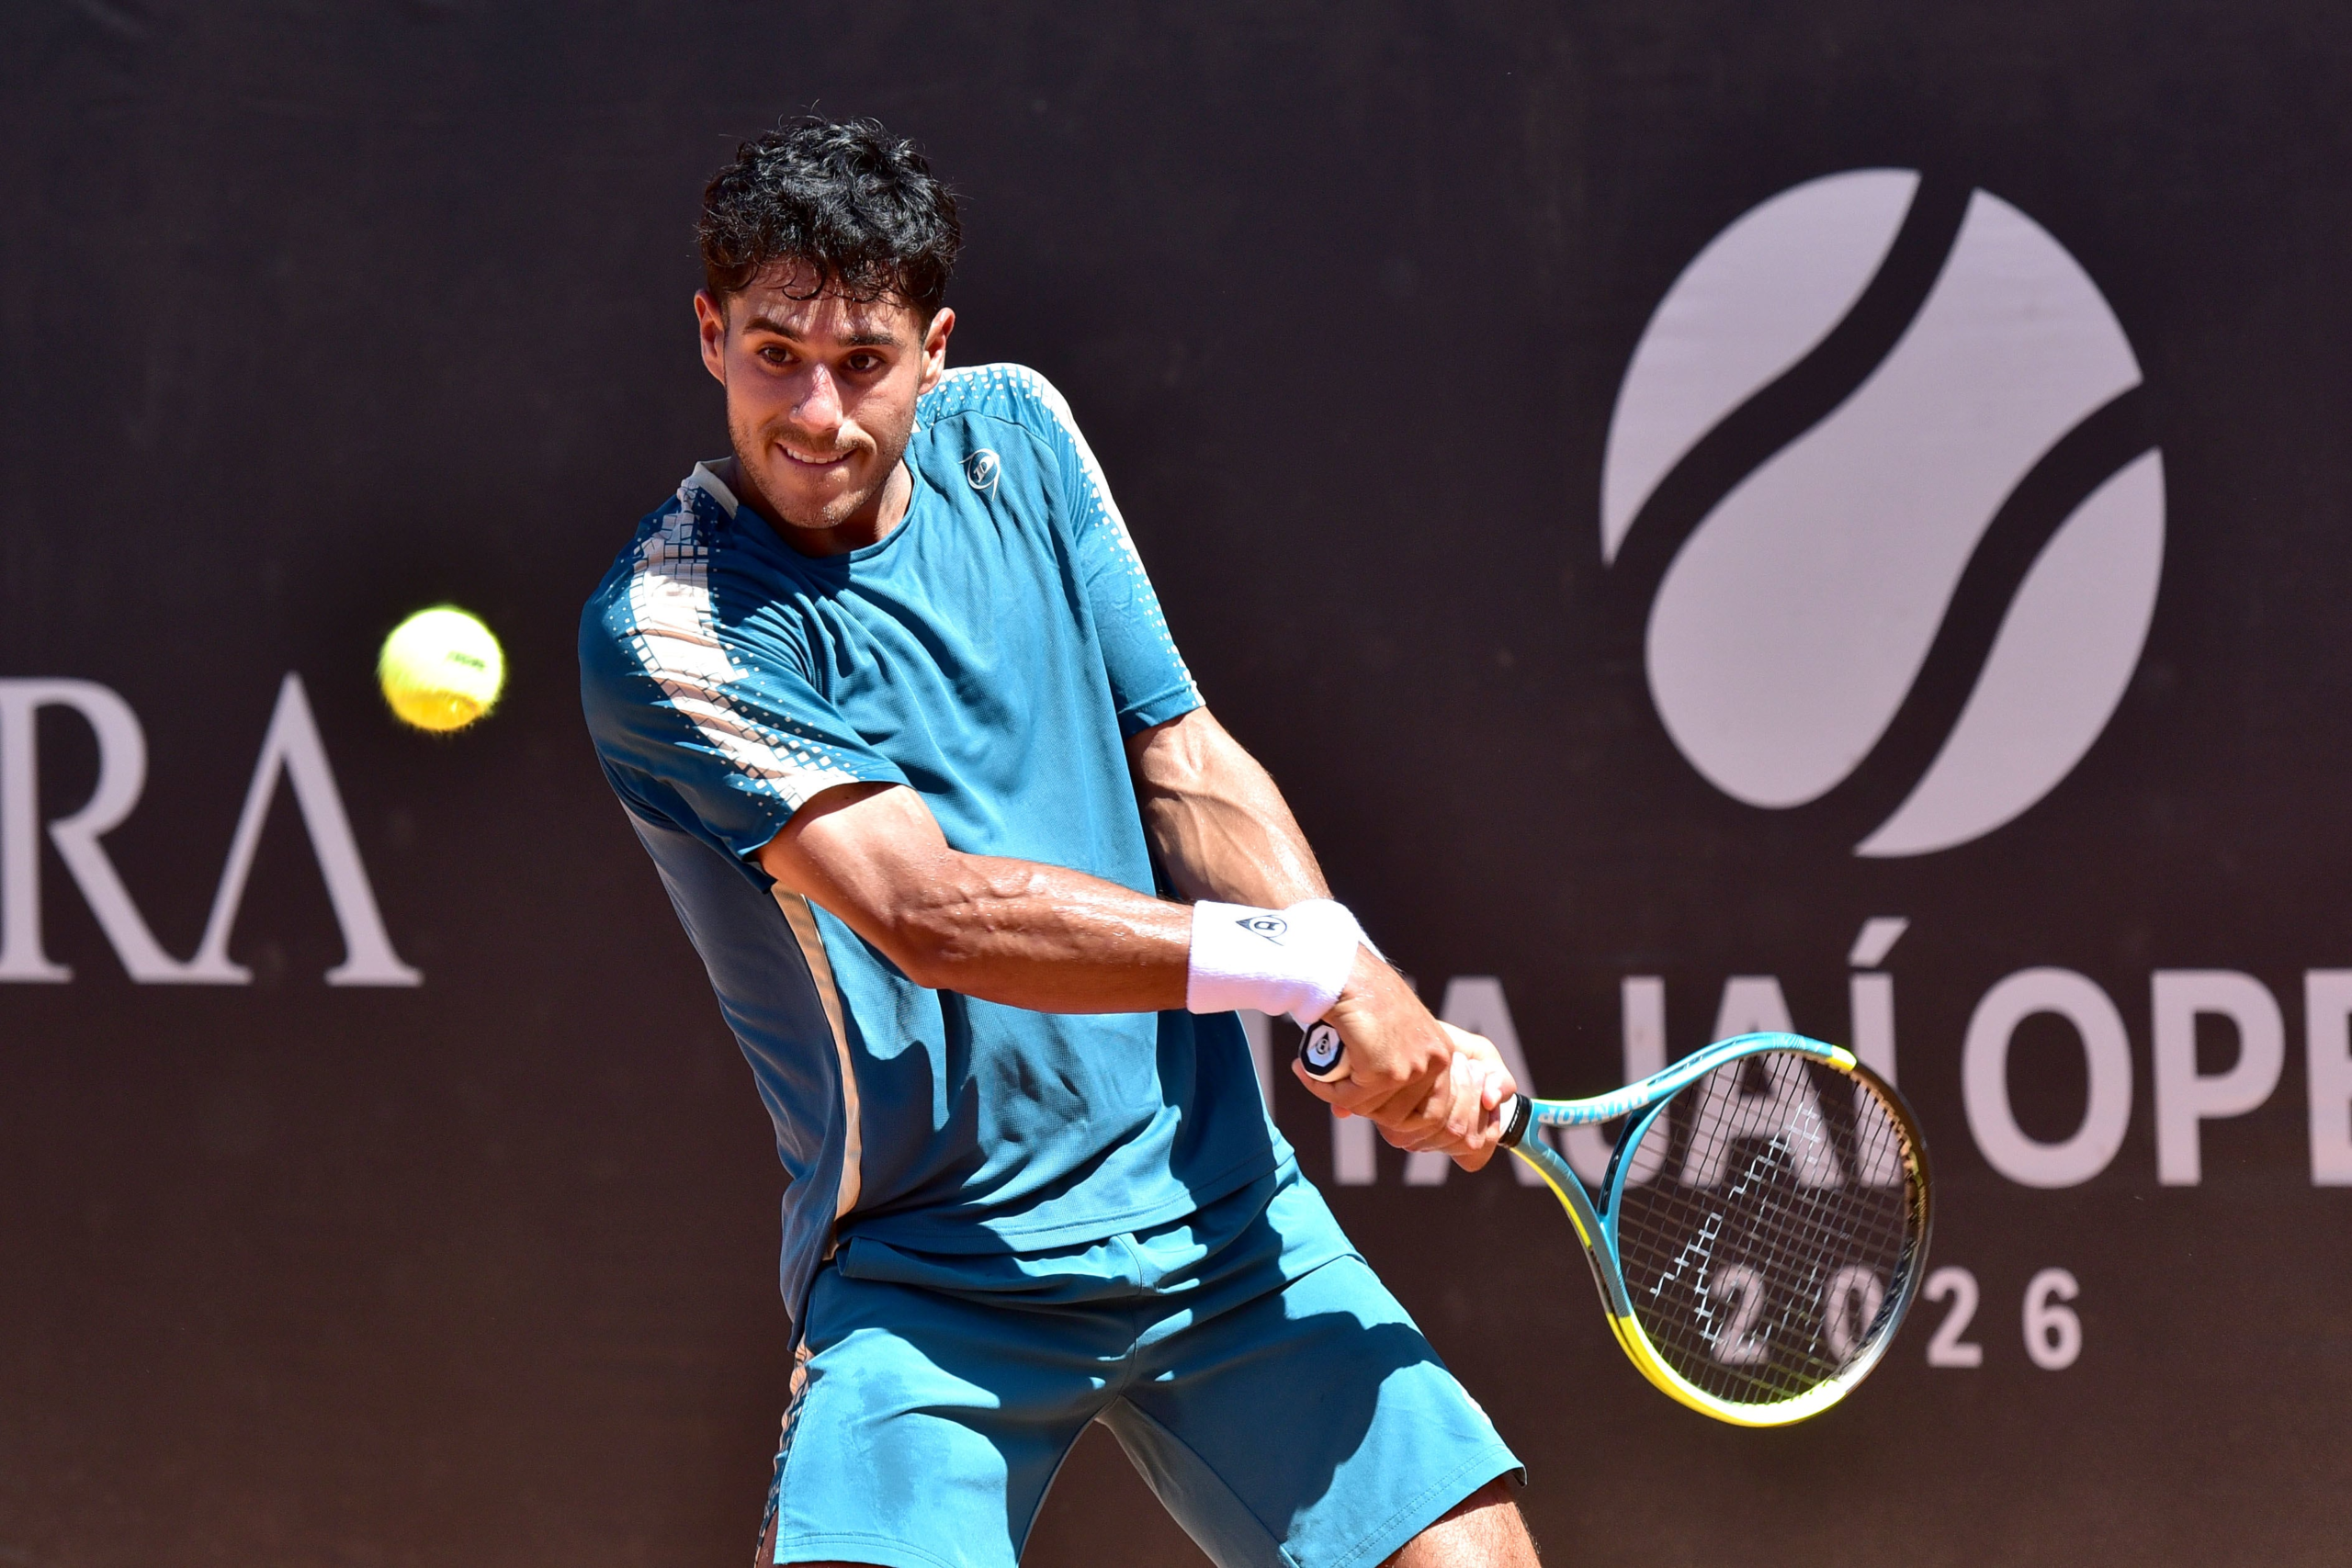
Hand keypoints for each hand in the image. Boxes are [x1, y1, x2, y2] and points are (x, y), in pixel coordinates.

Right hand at [1290, 950, 1518, 1169]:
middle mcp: (1435, 1063)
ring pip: (1372, 1110)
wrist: (1346, 971)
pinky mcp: (1384, 1071)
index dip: (1395, 1117)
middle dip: (1364, 1109)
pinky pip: (1349, 1098)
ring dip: (1340, 1098)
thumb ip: (1378, 1075)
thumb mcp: (1384, 1037)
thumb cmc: (1362, 994)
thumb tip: (1347, 1112)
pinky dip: (1324, 1089)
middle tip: (1337, 1089)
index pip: (1431, 1112)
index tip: (1363, 1103)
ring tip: (1318, 1075)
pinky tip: (1305, 1071)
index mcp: (1442, 1054)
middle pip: (1400, 1118)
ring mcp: (1411, 1069)